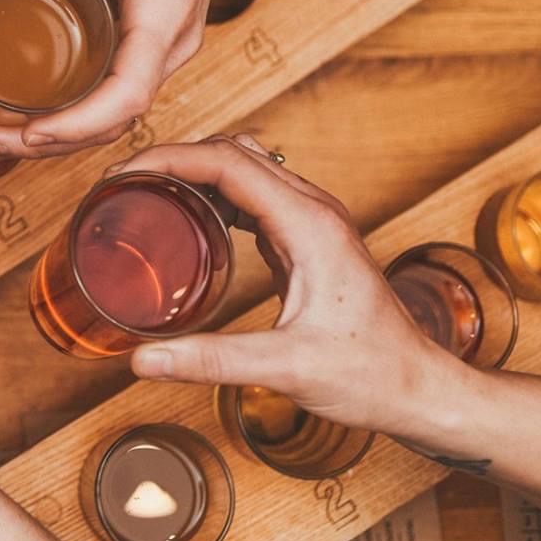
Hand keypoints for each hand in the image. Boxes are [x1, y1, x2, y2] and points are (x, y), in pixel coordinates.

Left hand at [0, 0, 329, 163]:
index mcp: (164, 16)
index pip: (127, 96)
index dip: (76, 125)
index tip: (27, 132)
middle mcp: (172, 45)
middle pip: (115, 118)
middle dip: (52, 141)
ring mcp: (167, 48)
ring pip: (114, 111)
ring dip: (60, 132)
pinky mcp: (154, 41)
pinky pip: (115, 88)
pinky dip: (75, 108)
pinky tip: (31, 109)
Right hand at [121, 136, 462, 438]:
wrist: (421, 389)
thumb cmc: (372, 376)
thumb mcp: (286, 369)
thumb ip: (212, 360)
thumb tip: (141, 361)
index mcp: (308, 224)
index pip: (225, 161)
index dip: (167, 159)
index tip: (120, 175)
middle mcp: (313, 209)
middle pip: (230, 151)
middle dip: (170, 157)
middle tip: (119, 184)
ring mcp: (313, 220)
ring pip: (243, 166)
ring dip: (192, 168)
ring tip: (143, 193)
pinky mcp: (308, 238)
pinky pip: (253, 194)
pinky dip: (212, 192)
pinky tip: (185, 217)